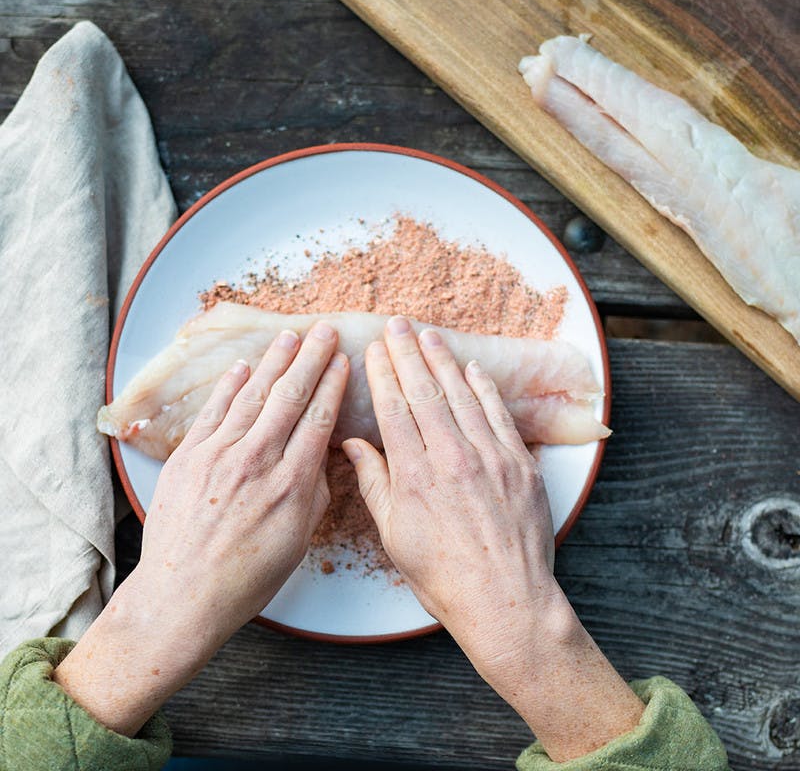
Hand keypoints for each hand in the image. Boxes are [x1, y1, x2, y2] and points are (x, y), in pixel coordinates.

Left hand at [55, 322, 348, 735]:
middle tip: (324, 331)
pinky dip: (230, 387)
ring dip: (274, 363)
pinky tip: (244, 367)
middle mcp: (257, 461)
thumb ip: (315, 492)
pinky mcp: (188, 458)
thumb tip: (323, 456)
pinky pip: (214, 412)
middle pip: (290, 398)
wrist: (183, 596)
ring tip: (290, 337)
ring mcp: (219, 455)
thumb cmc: (248, 577)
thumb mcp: (299, 540)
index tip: (342, 362)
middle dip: (311, 360)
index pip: (318, 420)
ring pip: (253, 397)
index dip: (332, 386)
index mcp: (291, 484)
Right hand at [343, 316, 642, 760]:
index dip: (383, 374)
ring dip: (444, 362)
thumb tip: (353, 445)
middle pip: (425, 392)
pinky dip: (485, 390)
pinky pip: (499, 416)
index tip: (374, 350)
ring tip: (429, 336)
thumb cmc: (442, 576)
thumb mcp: (394, 535)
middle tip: (397, 325)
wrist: (504, 601)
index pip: (394, 409)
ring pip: (462, 396)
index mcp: (414, 474)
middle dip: (408, 354)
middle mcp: (451, 457)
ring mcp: (489, 458)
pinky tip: (472, 370)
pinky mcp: (518, 465)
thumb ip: (375, 483)